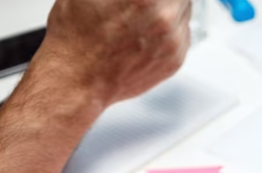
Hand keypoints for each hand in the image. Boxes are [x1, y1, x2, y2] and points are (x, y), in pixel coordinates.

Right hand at [34, 0, 191, 108]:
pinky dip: (172, 28)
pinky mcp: (176, 60)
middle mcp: (164, 20)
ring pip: (185, 12)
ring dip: (170, 7)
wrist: (77, 77)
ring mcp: (173, 42)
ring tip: (144, 11)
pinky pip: (184, 34)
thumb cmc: (76, 34)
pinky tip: (147, 30)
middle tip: (144, 2)